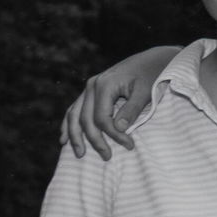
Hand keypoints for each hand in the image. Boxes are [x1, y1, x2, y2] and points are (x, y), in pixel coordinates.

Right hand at [60, 47, 176, 158]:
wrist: (153, 60)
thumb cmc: (152, 75)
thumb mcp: (146, 92)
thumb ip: (132, 110)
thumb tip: (118, 128)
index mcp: (104, 85)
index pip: (102, 118)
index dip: (114, 135)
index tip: (129, 146)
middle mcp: (92, 86)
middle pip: (85, 119)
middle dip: (94, 140)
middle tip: (107, 157)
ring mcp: (89, 87)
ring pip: (74, 114)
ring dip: (74, 135)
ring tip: (79, 154)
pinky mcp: (92, 90)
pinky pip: (75, 109)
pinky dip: (69, 124)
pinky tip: (64, 138)